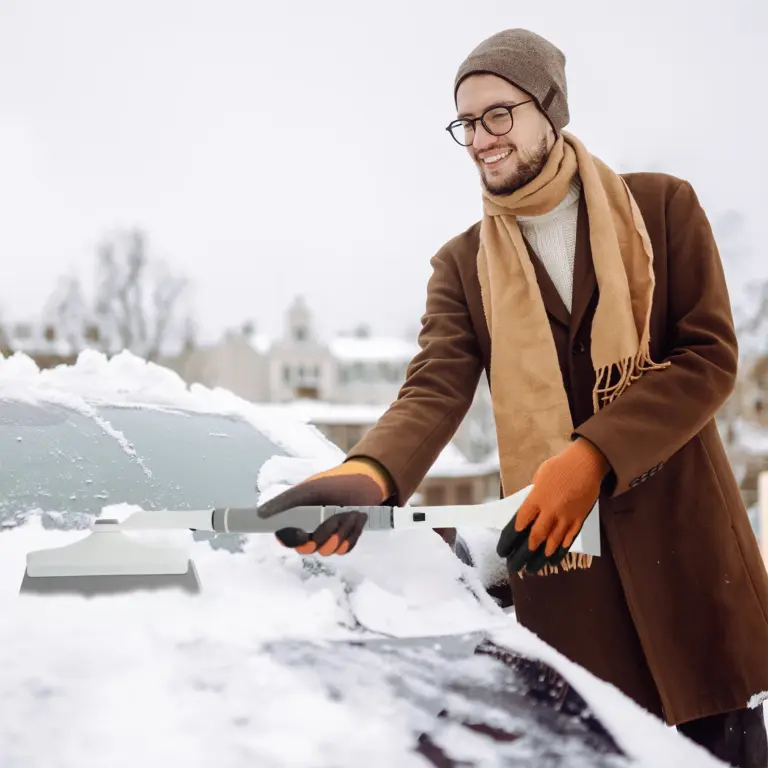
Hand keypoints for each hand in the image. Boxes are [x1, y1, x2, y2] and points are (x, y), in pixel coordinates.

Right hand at [256, 457, 393, 556]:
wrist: (368, 482)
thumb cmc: (337, 482)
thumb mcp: (309, 489)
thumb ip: (285, 502)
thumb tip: (259, 514)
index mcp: (298, 518)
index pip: (286, 538)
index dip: (292, 539)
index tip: (304, 534)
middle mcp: (311, 530)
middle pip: (308, 548)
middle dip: (323, 534)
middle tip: (335, 517)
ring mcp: (329, 537)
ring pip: (329, 550)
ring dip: (341, 530)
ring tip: (350, 512)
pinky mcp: (346, 541)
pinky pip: (345, 549)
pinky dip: (353, 533)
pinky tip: (357, 518)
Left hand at [496, 438, 607, 572]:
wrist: (586, 464)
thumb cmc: (560, 467)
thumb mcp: (539, 477)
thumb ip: (534, 496)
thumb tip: (529, 511)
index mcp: (537, 498)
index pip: (520, 522)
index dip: (512, 537)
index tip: (506, 547)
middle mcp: (550, 510)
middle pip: (535, 536)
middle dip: (525, 552)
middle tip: (517, 564)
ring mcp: (566, 516)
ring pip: (553, 541)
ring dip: (543, 555)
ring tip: (535, 566)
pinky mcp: (579, 518)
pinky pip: (569, 538)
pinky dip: (561, 549)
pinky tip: (555, 557)